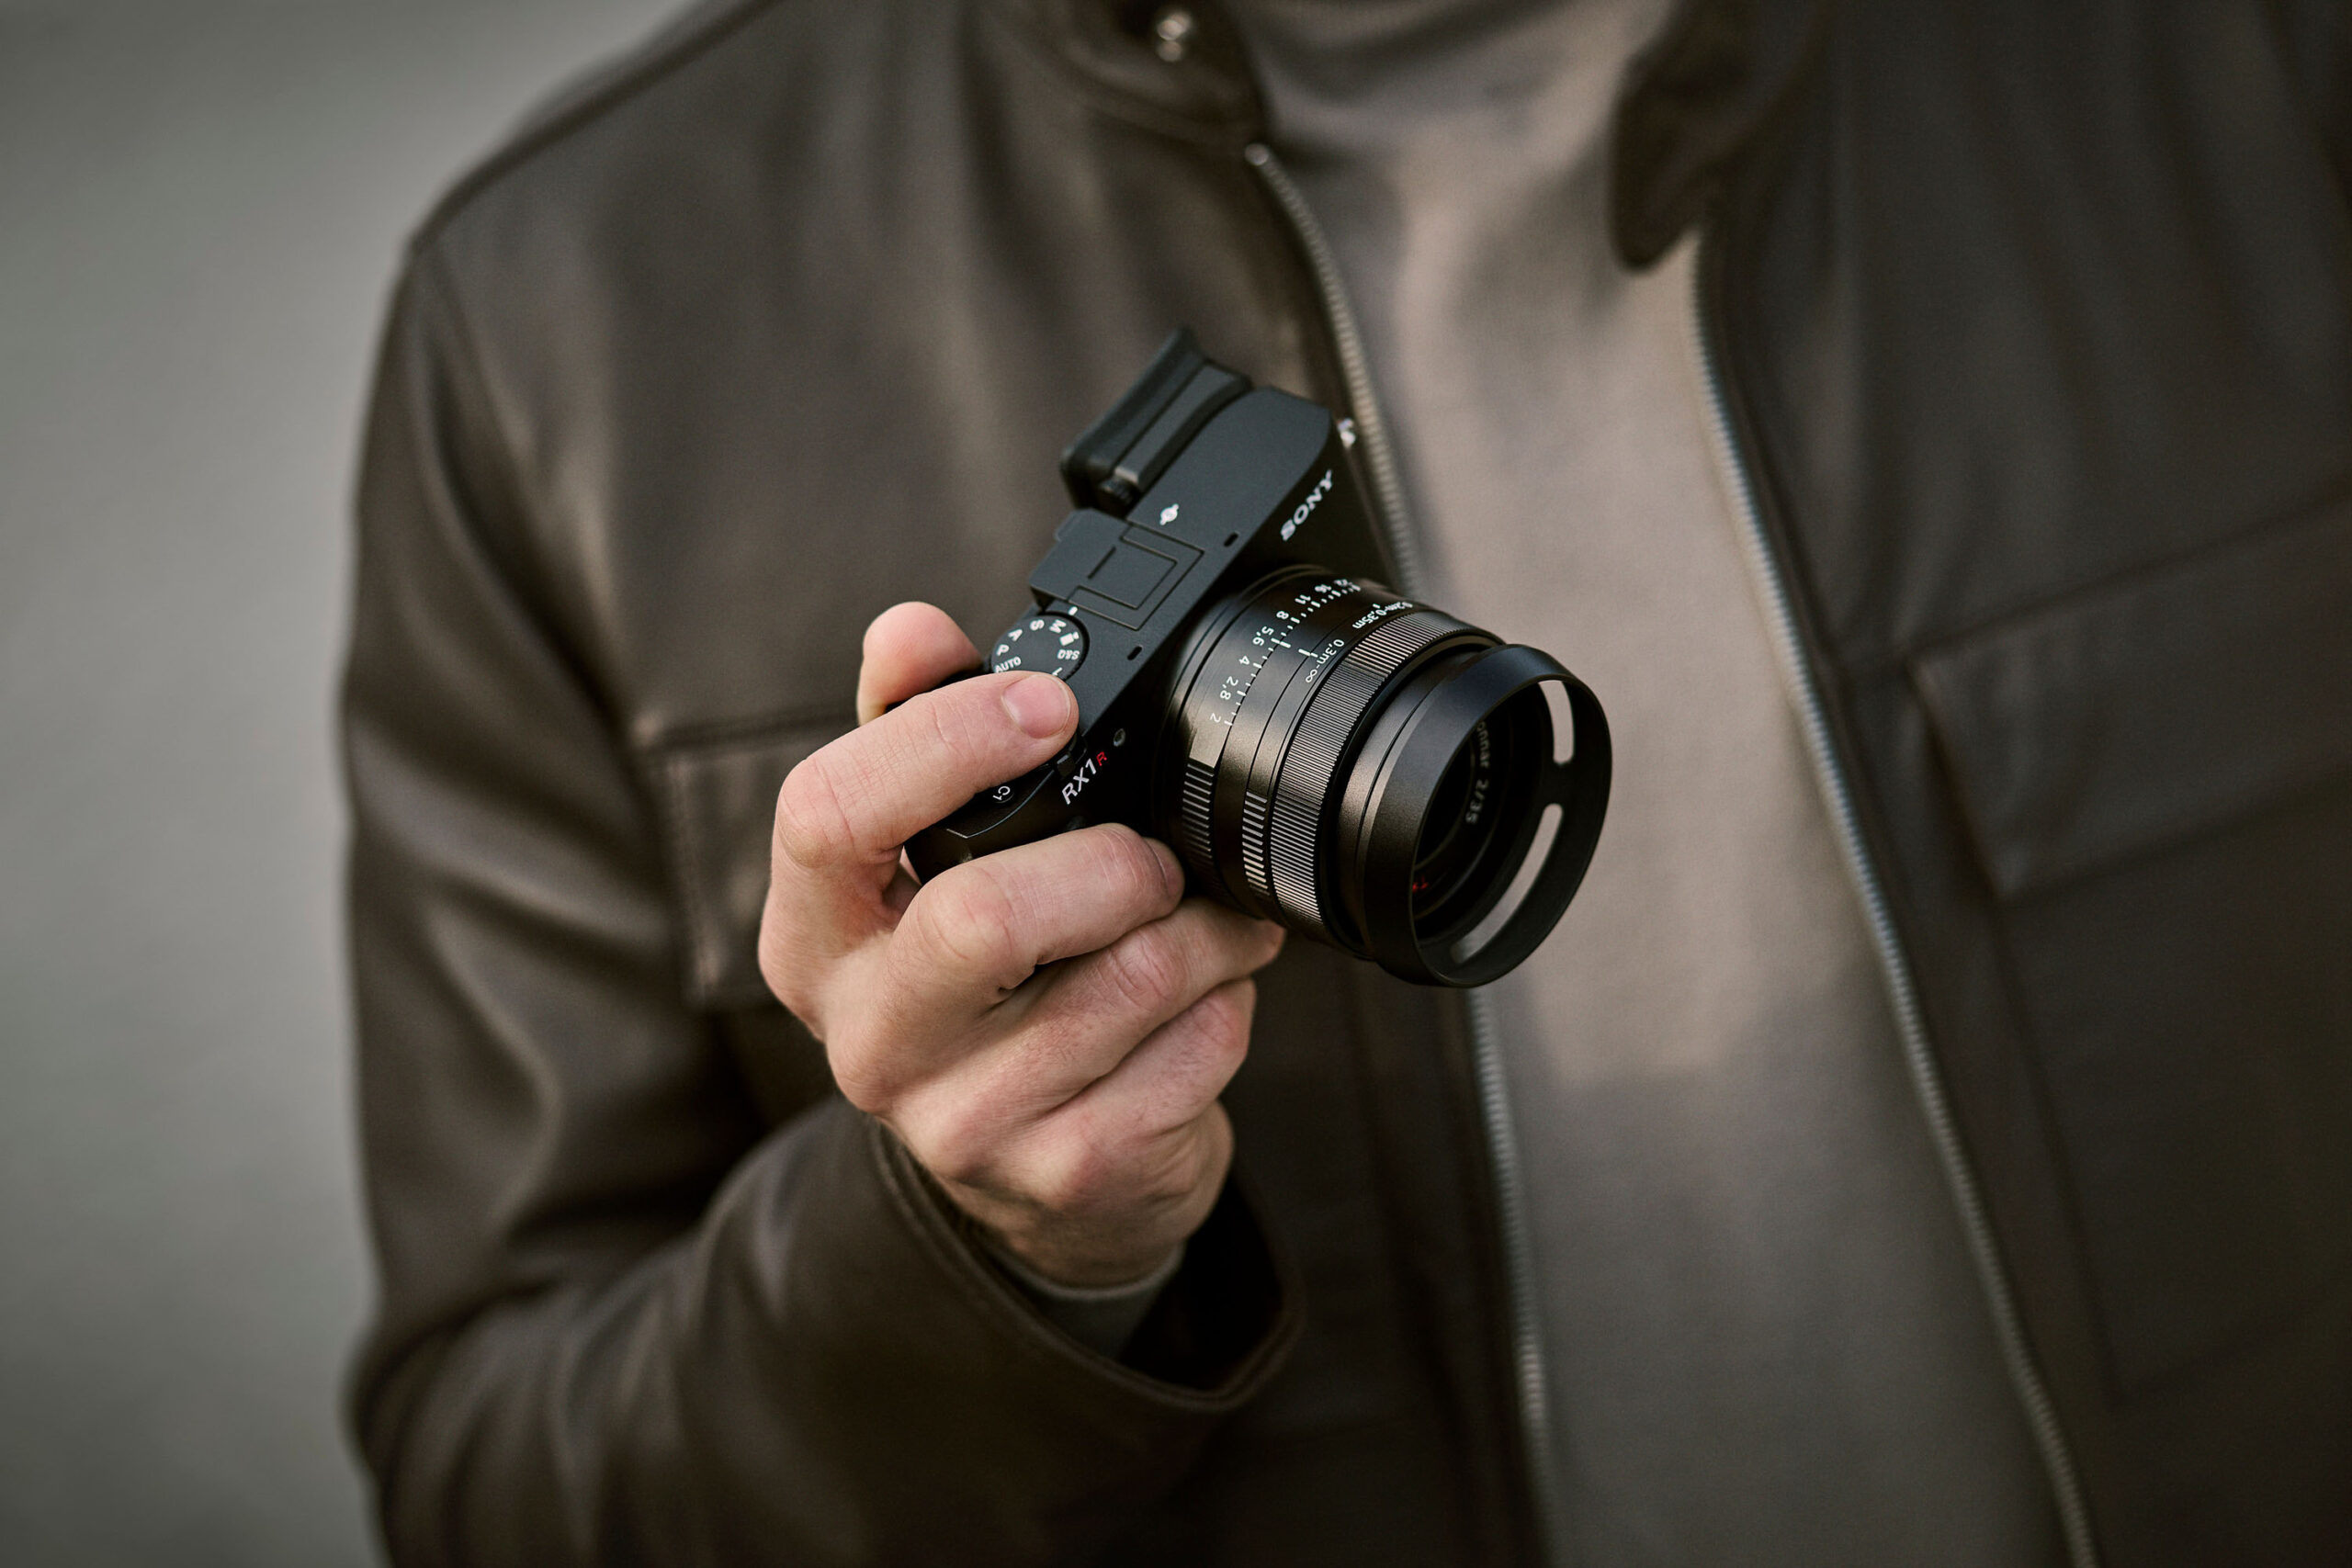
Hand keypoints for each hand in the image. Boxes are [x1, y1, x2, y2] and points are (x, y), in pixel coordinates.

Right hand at [758, 602, 1284, 1286]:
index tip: (1048, 706)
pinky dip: (1228, 1006)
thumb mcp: (925, 863)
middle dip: (1109, 864)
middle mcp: (867, 1038)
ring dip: (1201, 931)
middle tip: (1154, 856)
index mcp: (813, 937)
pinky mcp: (1065, 1172)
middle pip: (984, 920)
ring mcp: (962, 1121)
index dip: (944, 742)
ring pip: (1121, 983)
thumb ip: (914, 733)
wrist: (1037, 1175)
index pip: (827, 816)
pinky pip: (1189, 1055)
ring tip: (1209, 916)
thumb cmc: (985, 985)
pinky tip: (1208, 997)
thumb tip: (907, 629)